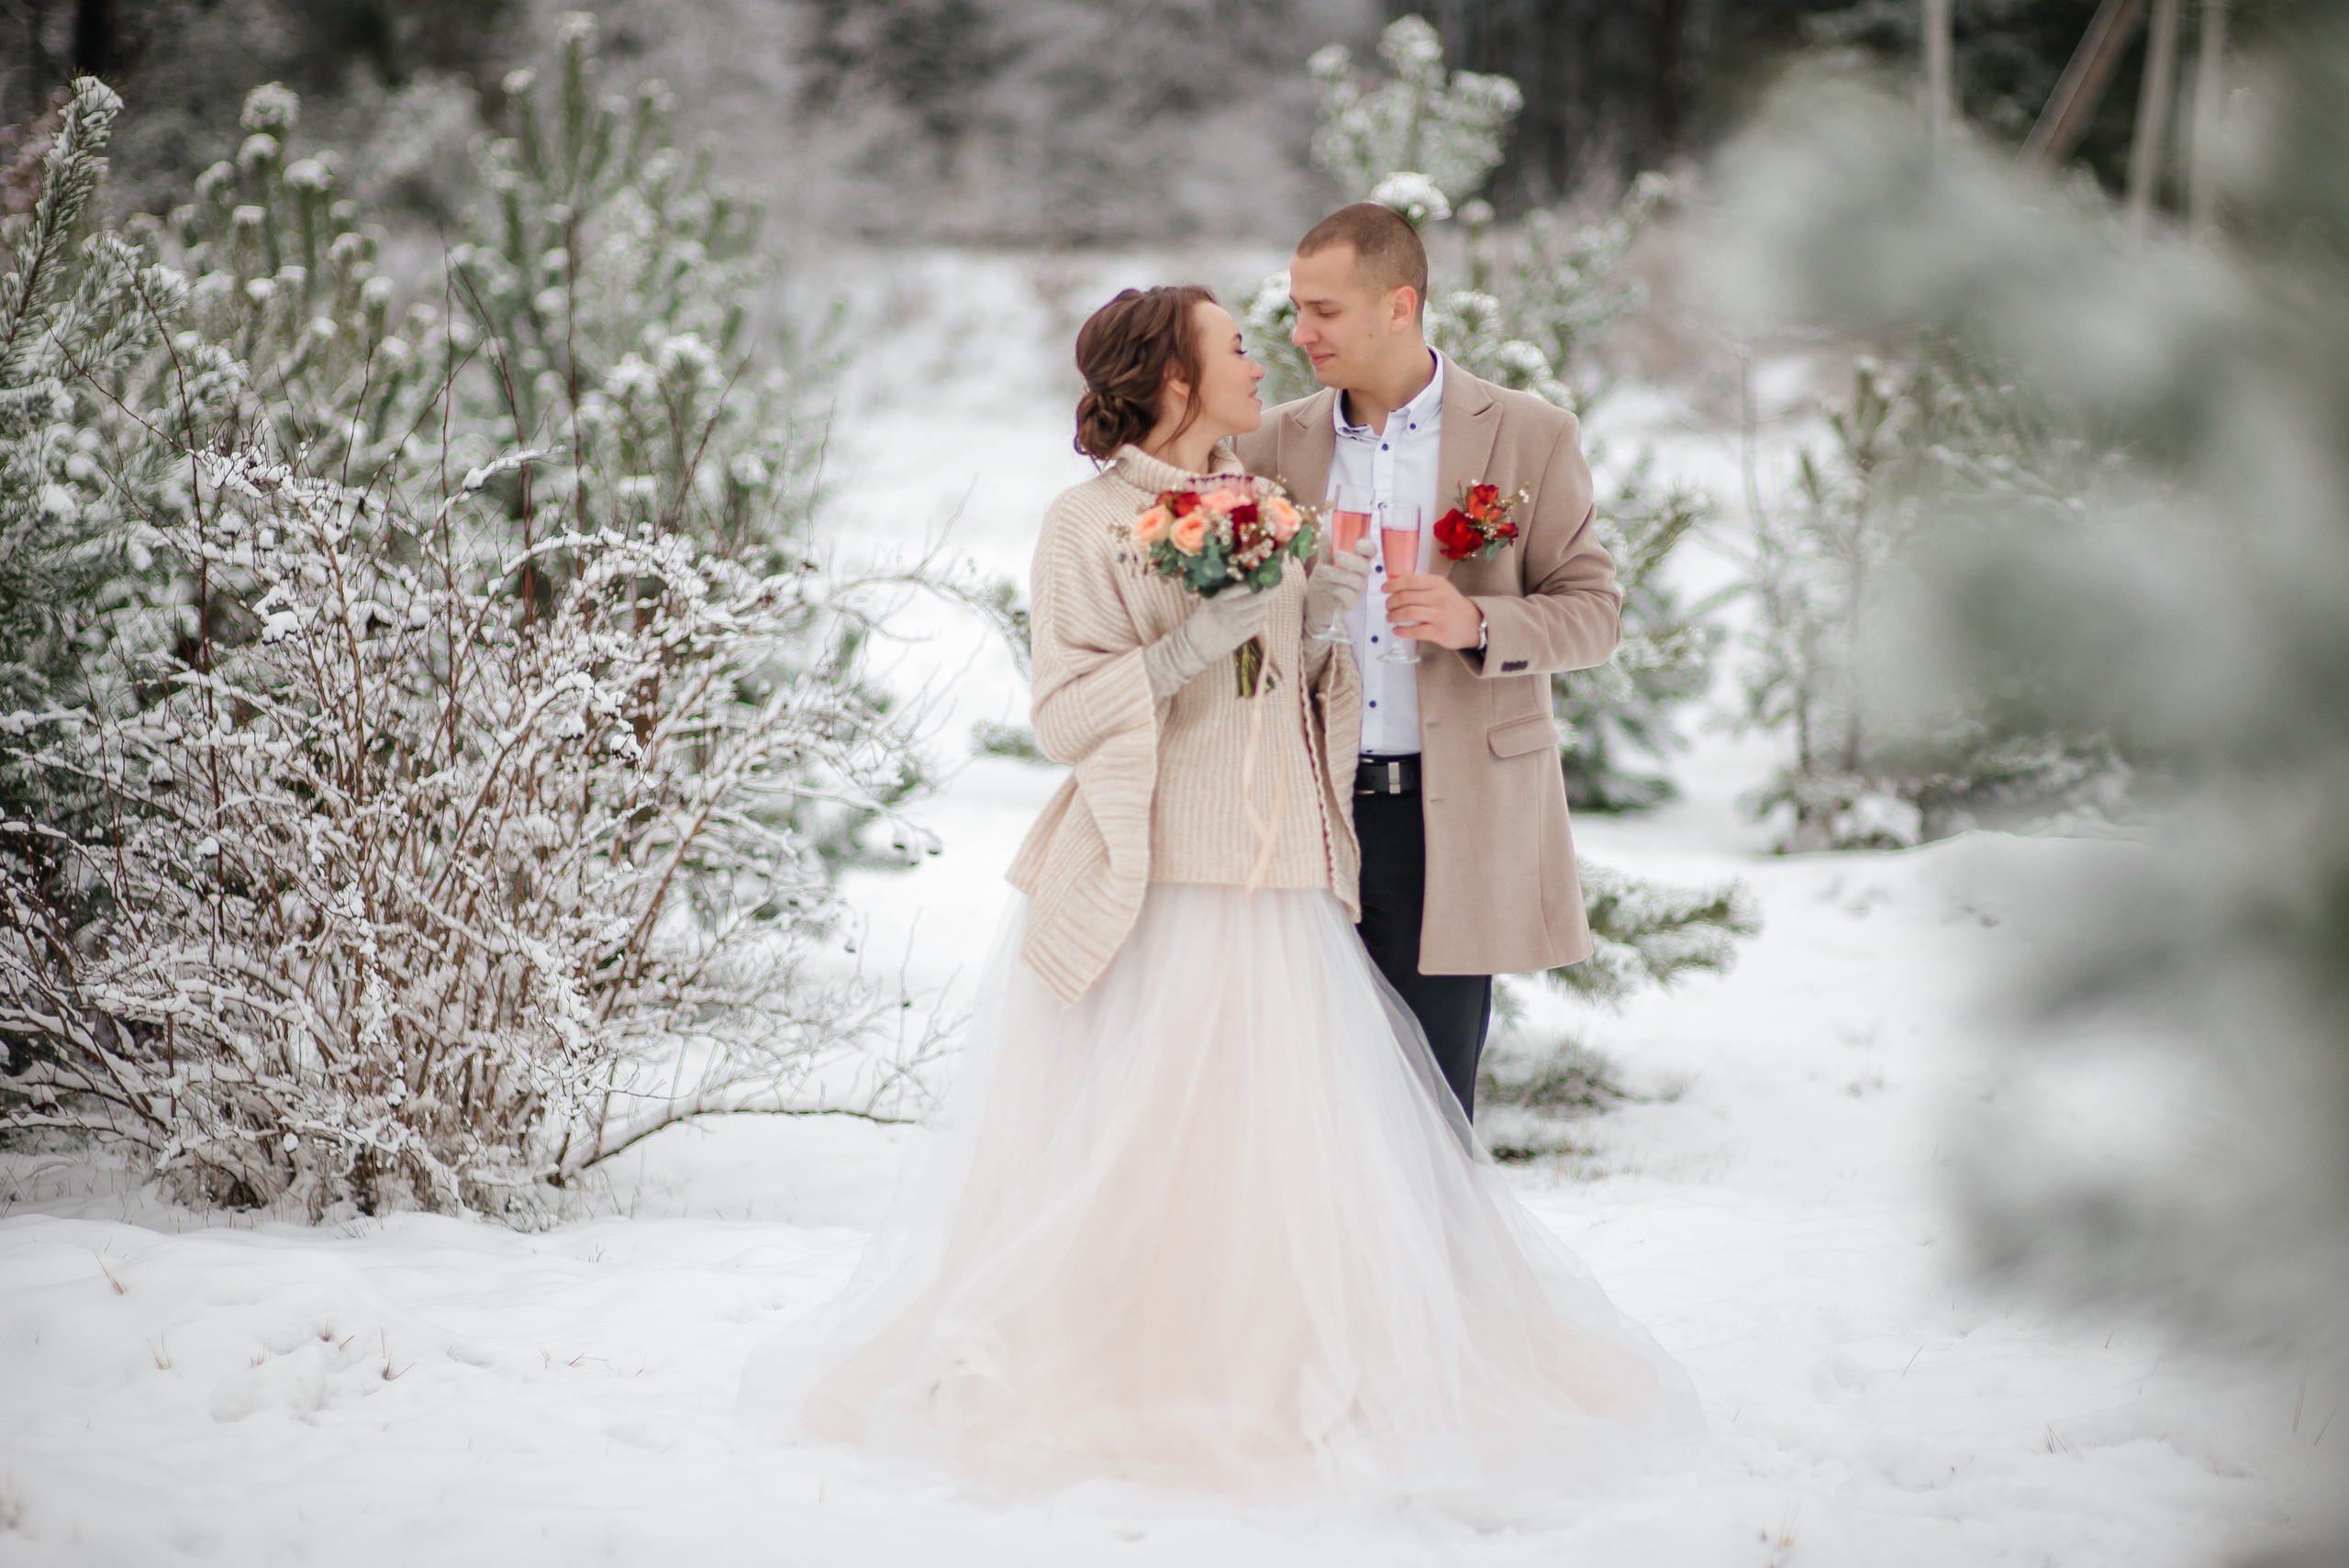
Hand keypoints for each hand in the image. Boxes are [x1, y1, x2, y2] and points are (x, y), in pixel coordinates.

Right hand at [1141, 583, 1271, 698]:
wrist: (1192, 647)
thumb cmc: (1202, 622)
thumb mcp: (1209, 604)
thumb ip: (1227, 596)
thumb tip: (1250, 587)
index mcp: (1218, 600)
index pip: (1244, 587)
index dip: (1257, 582)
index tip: (1267, 578)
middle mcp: (1227, 611)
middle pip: (1257, 599)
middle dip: (1269, 591)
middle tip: (1277, 586)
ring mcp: (1233, 625)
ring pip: (1259, 612)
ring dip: (1259, 609)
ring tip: (1253, 609)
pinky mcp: (1238, 638)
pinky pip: (1256, 626)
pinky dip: (1255, 623)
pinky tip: (1247, 623)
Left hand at [1301, 536, 1374, 640]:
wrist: (1314, 607)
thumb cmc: (1322, 584)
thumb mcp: (1322, 564)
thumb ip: (1325, 551)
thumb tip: (1323, 532)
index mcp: (1356, 563)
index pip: (1369, 553)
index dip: (1368, 547)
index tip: (1358, 544)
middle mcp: (1360, 576)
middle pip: (1365, 567)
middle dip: (1352, 560)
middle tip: (1337, 556)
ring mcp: (1357, 591)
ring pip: (1355, 581)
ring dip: (1338, 574)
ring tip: (1322, 570)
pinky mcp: (1351, 603)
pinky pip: (1348, 595)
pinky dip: (1336, 589)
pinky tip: (1327, 587)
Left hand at [1383, 573, 1482, 649]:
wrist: (1474, 623)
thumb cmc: (1452, 605)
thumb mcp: (1442, 588)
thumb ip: (1422, 586)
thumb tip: (1395, 585)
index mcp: (1438, 583)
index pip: (1410, 580)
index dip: (1393, 584)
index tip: (1385, 589)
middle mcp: (1439, 597)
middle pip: (1406, 597)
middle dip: (1391, 602)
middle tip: (1388, 606)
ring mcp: (1439, 615)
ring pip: (1408, 613)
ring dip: (1394, 615)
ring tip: (1390, 617)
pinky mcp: (1439, 632)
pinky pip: (1414, 631)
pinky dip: (1401, 631)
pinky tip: (1397, 630)